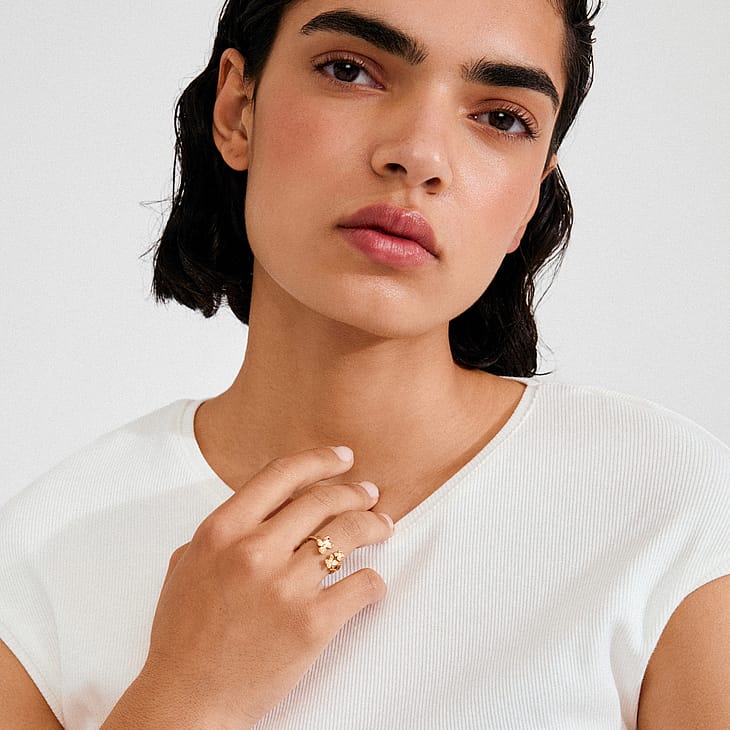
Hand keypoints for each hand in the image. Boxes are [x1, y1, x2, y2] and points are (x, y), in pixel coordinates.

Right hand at [103, 446, 392, 728]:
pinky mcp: (312, 624)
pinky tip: (374, 584)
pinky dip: (375, 583)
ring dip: (375, 525)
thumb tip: (260, 506)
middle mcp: (254, 550)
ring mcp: (285, 586)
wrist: (187, 701)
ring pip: (349, 534)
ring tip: (384, 526)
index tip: (342, 458)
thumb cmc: (183, 636)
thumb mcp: (186, 566)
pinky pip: (362, 585)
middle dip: (355, 492)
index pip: (281, 474)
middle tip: (370, 494)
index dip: (319, 460)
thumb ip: (222, 531)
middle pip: (323, 500)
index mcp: (221, 530)